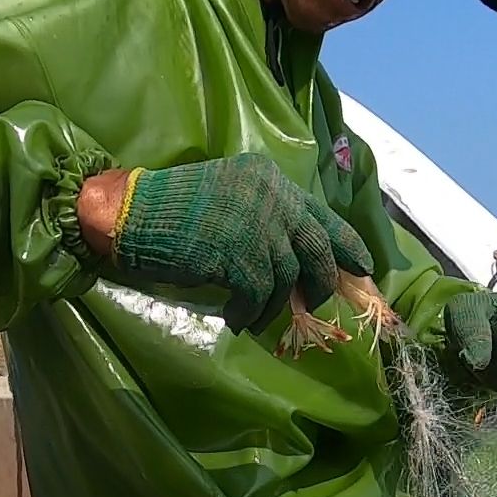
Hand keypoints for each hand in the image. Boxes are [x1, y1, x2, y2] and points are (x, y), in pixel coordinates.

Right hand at [78, 154, 372, 334]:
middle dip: (320, 282)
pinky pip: (259, 296)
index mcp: (270, 180)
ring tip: (256, 316)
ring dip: (274, 304)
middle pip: (316, 248)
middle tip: (315, 303)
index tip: (364, 267)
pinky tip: (236, 317)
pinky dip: (250, 312)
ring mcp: (258, 226)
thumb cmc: (172, 209)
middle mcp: (271, 198)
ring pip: (287, 277)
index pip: (322, 214)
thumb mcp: (229, 198)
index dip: (347, 243)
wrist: (131, 213)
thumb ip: (264, 216)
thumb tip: (295, 257)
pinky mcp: (240, 255)